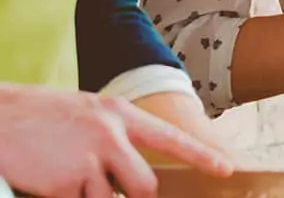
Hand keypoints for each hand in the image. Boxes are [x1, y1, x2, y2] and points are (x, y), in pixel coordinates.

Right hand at [0, 84, 233, 197]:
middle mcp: (110, 136)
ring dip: (93, 196)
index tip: (226, 169)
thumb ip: (114, 136)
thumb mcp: (84, 114)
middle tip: (114, 191)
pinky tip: (48, 182)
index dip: (201, 156)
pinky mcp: (64, 185)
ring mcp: (87, 161)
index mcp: (118, 114)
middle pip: (145, 186)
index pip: (171, 138)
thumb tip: (132, 171)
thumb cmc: (37, 115)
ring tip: (67, 174)